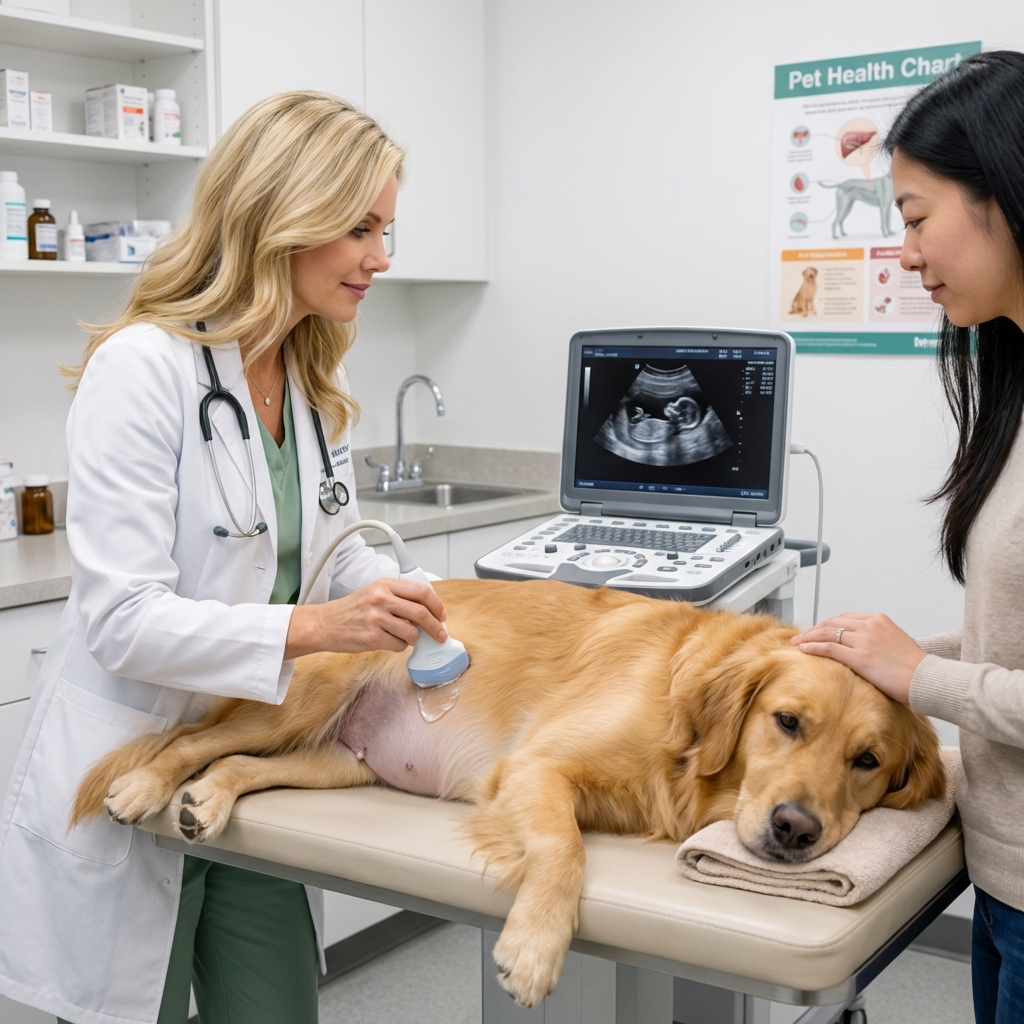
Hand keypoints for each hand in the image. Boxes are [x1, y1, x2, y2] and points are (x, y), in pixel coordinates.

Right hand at [284, 577, 447, 659]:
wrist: (324, 624)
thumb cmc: (351, 610)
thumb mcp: (374, 592)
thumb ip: (399, 597)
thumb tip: (428, 611)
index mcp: (385, 584)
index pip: (421, 592)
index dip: (437, 605)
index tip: (442, 615)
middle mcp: (381, 598)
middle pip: (422, 613)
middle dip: (436, 627)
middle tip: (440, 635)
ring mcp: (376, 618)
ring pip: (413, 633)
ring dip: (414, 639)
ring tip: (405, 637)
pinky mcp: (372, 638)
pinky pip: (399, 646)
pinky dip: (400, 646)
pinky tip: (389, 642)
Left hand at [790, 613, 926, 704]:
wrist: (926, 679)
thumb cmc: (915, 667)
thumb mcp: (895, 642)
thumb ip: (876, 639)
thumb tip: (862, 648)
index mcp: (878, 619)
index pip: (844, 618)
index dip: (827, 625)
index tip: (817, 631)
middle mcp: (869, 625)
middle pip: (832, 623)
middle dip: (814, 630)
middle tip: (802, 636)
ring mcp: (864, 640)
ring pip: (827, 634)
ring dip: (809, 638)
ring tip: (797, 642)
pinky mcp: (860, 657)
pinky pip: (829, 649)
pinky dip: (813, 647)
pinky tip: (803, 650)